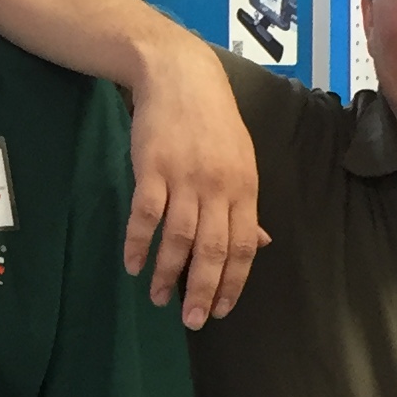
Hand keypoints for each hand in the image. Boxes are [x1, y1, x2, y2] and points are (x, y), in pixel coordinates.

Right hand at [123, 40, 266, 327]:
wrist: (179, 75)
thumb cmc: (212, 120)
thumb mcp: (241, 160)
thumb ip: (245, 206)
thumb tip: (262, 244)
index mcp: (244, 188)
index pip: (244, 246)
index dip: (234, 282)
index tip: (222, 311)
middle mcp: (218, 187)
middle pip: (214, 249)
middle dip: (204, 290)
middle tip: (193, 321)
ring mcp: (184, 177)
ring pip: (180, 237)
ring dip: (168, 273)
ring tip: (159, 299)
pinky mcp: (152, 168)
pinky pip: (146, 214)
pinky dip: (139, 243)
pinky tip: (134, 265)